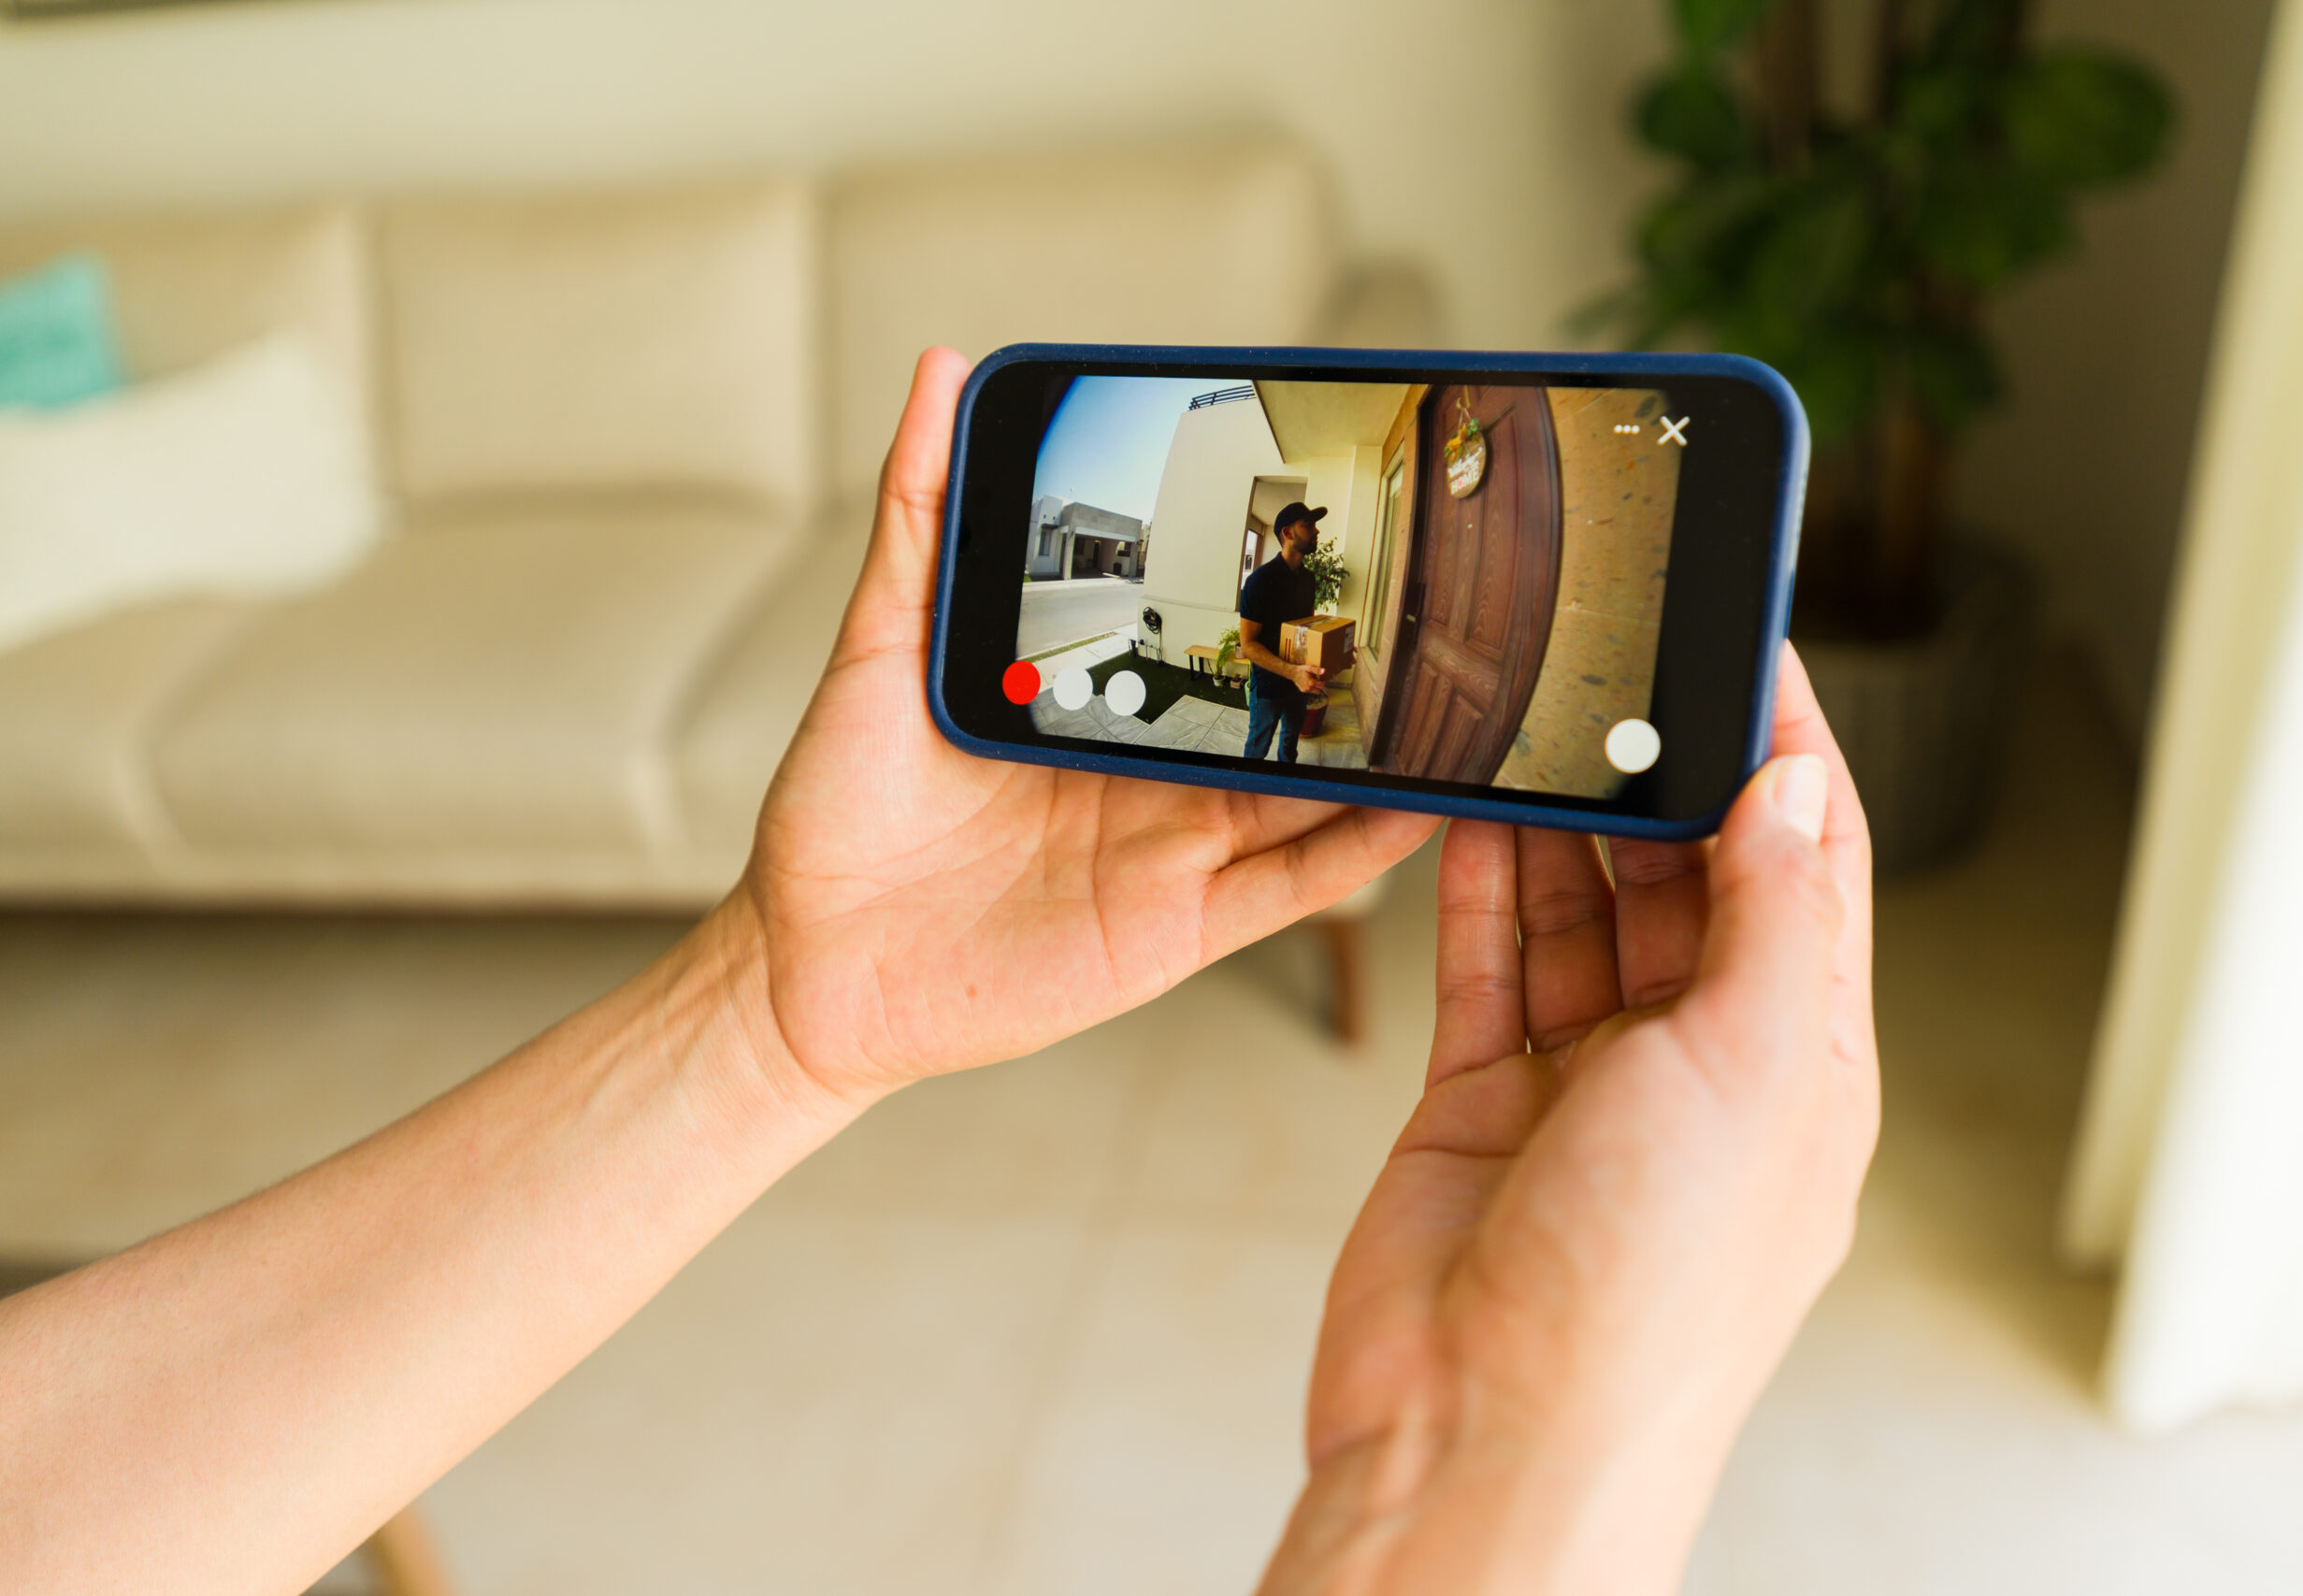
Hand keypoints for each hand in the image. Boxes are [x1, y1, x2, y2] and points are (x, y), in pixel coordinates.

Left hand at [720, 350, 1438, 1109]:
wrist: (808, 966)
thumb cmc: (835, 813)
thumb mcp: (879, 642)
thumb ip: (921, 514)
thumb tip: (944, 370)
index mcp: (1094, 697)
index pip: (1206, 627)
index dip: (1272, 581)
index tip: (1339, 514)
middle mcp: (1147, 772)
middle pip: (1277, 707)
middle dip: (1354, 659)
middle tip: (1436, 594)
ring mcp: (1172, 851)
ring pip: (1310, 791)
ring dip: (1387, 748)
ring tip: (1466, 690)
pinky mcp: (1178, 928)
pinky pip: (1293, 886)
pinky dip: (1364, 848)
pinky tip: (1428, 801)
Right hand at [1259, 646, 1876, 1595]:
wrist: (1480, 1437)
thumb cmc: (1641, 1310)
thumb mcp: (1750, 1078)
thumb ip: (1772, 923)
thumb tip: (1793, 792)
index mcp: (1801, 1074)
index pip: (1810, 876)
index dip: (1788, 761)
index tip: (1753, 654)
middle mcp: (1699, 1076)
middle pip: (1688, 886)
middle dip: (1658, 783)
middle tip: (1614, 674)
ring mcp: (1586, 1091)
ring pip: (1580, 918)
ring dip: (1561, 828)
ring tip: (1534, 725)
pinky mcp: (1484, 1103)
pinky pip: (1487, 968)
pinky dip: (1478, 892)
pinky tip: (1470, 820)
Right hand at [1294, 665, 1326, 695]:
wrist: (1293, 673)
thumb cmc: (1301, 670)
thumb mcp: (1309, 668)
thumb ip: (1317, 670)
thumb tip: (1324, 671)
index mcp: (1312, 683)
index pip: (1322, 686)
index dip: (1323, 682)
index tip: (1322, 679)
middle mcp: (1309, 688)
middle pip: (1319, 691)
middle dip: (1320, 687)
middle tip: (1319, 682)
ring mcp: (1306, 690)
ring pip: (1314, 691)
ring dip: (1315, 688)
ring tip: (1314, 682)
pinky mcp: (1303, 690)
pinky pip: (1310, 691)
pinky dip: (1311, 688)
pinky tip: (1309, 683)